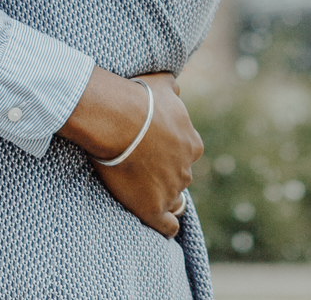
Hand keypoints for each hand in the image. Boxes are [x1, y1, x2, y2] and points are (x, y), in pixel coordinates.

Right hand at [61, 69, 201, 237]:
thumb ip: (173, 90)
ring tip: (148, 196)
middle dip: (167, 174)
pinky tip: (158, 221)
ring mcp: (171, 190)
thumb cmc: (137, 98)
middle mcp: (187, 168)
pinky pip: (168, 225)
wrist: (118, 119)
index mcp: (192, 143)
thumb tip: (177, 89)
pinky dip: (166, 225)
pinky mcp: (154, 208)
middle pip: (180, 176)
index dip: (172, 152)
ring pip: (175, 201)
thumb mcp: (162, 84)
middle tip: (144, 169)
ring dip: (165, 198)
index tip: (156, 150)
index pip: (188, 153)